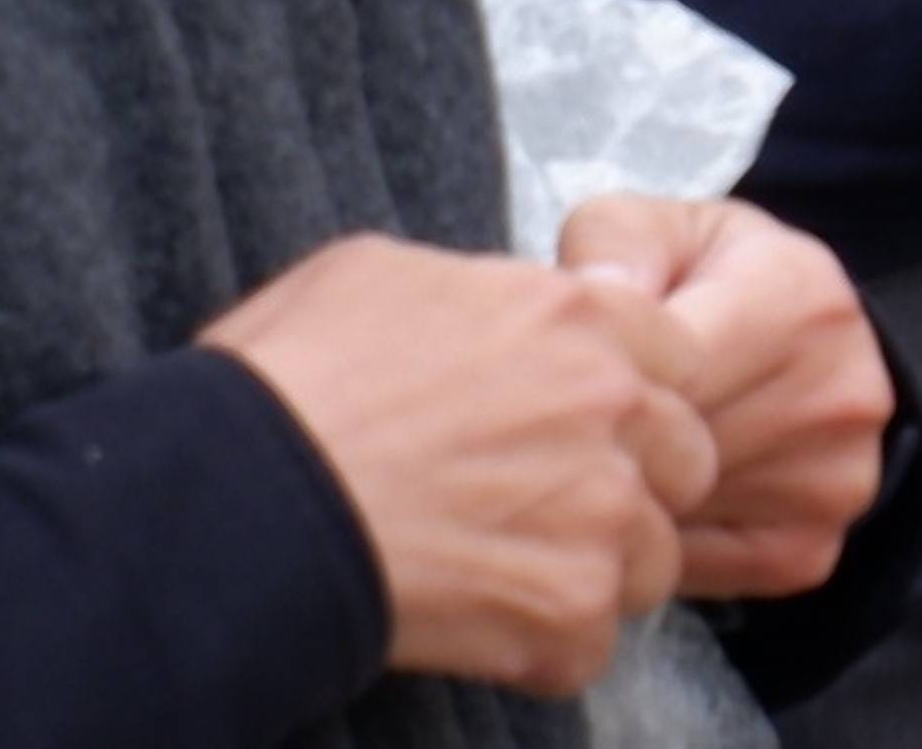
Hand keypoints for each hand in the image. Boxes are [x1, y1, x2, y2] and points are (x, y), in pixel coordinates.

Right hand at [201, 233, 711, 692]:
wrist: (236, 501)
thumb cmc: (287, 381)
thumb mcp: (383, 274)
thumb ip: (483, 292)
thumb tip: (495, 313)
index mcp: (580, 314)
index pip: (677, 357)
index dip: (633, 397)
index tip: (582, 426)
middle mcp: (615, 407)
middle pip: (685, 459)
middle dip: (633, 486)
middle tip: (546, 507)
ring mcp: (602, 512)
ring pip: (651, 557)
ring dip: (591, 571)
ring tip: (501, 570)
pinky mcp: (569, 607)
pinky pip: (590, 642)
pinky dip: (539, 647)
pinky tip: (471, 620)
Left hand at [559, 193, 894, 601]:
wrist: (802, 344)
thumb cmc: (709, 284)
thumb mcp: (661, 232)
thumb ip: (614, 244)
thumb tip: (597, 294)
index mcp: (802, 300)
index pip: (672, 373)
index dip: (595, 386)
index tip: (554, 385)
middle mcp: (838, 394)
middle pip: (671, 455)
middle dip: (603, 449)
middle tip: (553, 435)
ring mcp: (835, 480)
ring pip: (674, 519)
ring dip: (624, 502)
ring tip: (594, 464)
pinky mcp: (811, 548)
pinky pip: (694, 572)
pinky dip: (649, 546)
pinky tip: (642, 502)